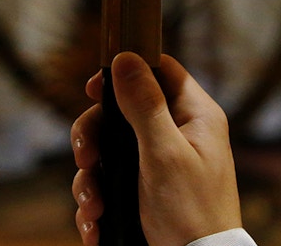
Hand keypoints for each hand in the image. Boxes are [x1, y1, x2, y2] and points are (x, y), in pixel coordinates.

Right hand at [70, 53, 241, 245]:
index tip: (93, 87)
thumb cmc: (191, 211)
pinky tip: (95, 223)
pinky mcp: (144, 193)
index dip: (127, 70)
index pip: (160, 71)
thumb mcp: (164, 153)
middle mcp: (177, 135)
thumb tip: (125, 57)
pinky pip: (109, 185)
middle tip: (86, 157)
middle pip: (122, 113)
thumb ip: (144, 105)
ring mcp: (159, 165)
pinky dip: (96, 202)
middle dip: (95, 136)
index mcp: (194, 117)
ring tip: (94, 206)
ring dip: (91, 178)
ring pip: (109, 152)